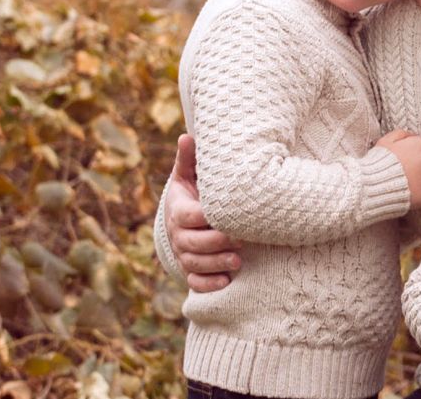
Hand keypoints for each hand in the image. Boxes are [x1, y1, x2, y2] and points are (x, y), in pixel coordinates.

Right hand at [165, 134, 241, 291]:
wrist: (185, 219)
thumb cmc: (193, 192)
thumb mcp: (189, 175)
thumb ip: (189, 159)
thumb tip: (187, 136)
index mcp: (179, 211)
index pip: (189, 217)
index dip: (207, 219)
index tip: (229, 219)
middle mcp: (179, 235)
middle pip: (192, 244)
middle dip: (216, 244)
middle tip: (241, 242)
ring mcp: (183, 255)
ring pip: (195, 264)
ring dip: (215, 264)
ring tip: (237, 262)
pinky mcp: (190, 271)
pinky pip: (195, 282)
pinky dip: (208, 284)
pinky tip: (225, 282)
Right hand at [378, 130, 420, 209]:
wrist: (375, 188)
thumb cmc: (378, 164)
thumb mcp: (386, 141)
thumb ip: (401, 135)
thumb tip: (410, 136)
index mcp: (420, 144)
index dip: (417, 153)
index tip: (410, 160)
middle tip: (410, 173)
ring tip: (410, 184)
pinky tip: (413, 193)